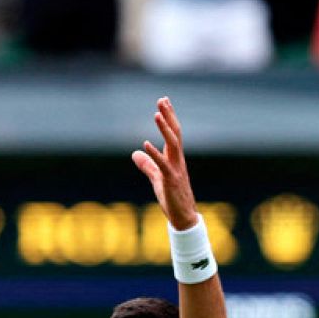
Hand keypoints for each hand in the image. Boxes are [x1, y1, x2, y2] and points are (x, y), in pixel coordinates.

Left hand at [131, 97, 198, 229]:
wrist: (184, 217)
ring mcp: (175, 170)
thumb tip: (134, 153)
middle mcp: (178, 161)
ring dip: (164, 129)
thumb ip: (147, 165)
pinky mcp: (170, 181)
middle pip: (175, 134)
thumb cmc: (172, 198)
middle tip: (162, 100)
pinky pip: (162, 165)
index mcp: (175, 159)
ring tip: (156, 114)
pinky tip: (145, 144)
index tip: (164, 101)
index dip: (169, 117)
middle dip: (169, 116)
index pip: (173, 133)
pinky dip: (154, 154)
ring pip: (172, 145)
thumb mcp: (157, 179)